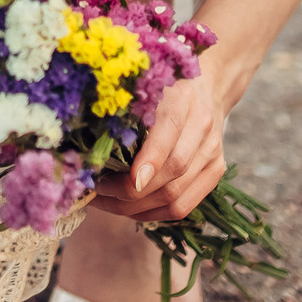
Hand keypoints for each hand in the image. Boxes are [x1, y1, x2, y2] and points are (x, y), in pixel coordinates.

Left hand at [92, 65, 227, 223]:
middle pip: (170, 175)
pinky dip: (152, 214)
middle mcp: (202, 128)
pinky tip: (128, 209)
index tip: (123, 180)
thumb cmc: (161, 88)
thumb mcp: (142, 89)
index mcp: (181, 101)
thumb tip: (87, 145)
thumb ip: (123, 112)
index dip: (148, 162)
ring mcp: (212, 153)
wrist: (206, 88)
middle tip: (93, 191)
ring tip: (104, 203)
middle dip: (127, 192)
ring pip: (175, 197)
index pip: (169, 136)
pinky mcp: (215, 172)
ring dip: (135, 208)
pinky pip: (183, 207)